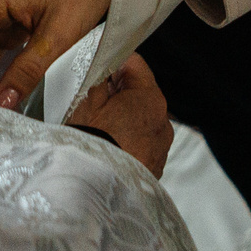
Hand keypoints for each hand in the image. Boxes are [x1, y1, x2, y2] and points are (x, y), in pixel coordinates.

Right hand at [65, 56, 172, 176]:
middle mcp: (163, 122)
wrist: (93, 187)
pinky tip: (111, 149)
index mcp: (150, 98)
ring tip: (103, 131)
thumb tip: (103, 65)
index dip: (114, 65)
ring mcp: (162, 147)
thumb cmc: (91, 142)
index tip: (101, 72)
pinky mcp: (156, 168)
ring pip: (144, 121)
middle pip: (142, 94)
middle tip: (96, 104)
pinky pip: (145, 145)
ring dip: (127, 120)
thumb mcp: (88, 99)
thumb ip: (99, 75)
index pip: (135, 64)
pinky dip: (131, 143)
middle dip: (121, 94)